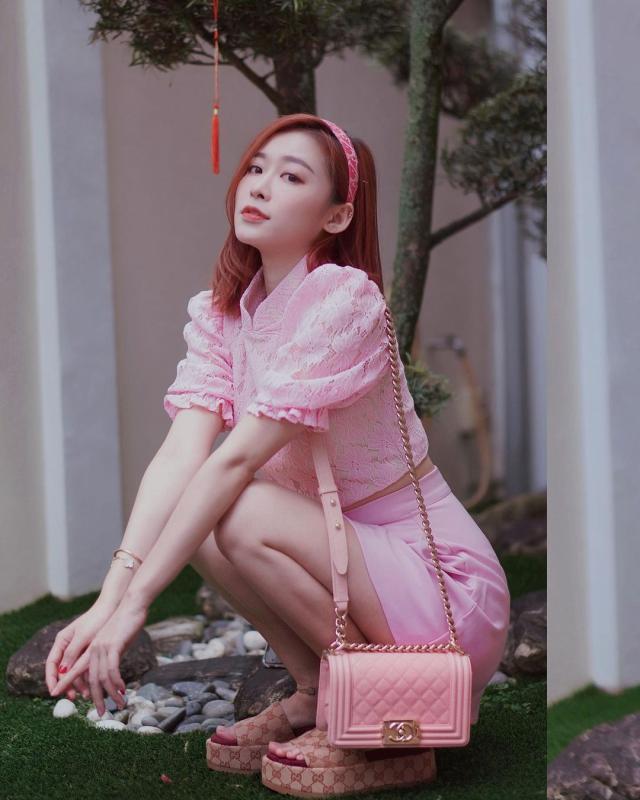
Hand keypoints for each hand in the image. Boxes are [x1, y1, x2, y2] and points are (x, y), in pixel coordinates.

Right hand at [45, 604, 115, 701]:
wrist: (114, 608)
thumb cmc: (97, 619)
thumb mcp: (83, 637)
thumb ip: (72, 653)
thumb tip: (61, 672)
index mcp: (62, 641)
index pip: (51, 664)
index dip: (51, 680)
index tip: (54, 692)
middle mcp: (68, 646)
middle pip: (62, 671)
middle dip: (68, 685)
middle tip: (74, 698)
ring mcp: (79, 649)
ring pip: (75, 671)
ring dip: (80, 683)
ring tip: (87, 694)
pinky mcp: (90, 650)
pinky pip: (85, 667)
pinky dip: (88, 677)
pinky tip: (95, 685)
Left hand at [50, 599, 147, 714]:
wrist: (132, 605)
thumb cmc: (126, 623)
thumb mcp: (115, 642)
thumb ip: (110, 657)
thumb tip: (111, 672)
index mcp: (90, 648)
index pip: (74, 669)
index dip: (66, 683)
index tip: (60, 696)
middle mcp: (92, 649)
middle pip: (89, 679)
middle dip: (95, 698)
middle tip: (101, 712)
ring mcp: (101, 647)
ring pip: (102, 677)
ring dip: (110, 694)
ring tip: (120, 704)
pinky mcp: (113, 646)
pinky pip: (112, 670)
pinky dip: (116, 682)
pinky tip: (122, 690)